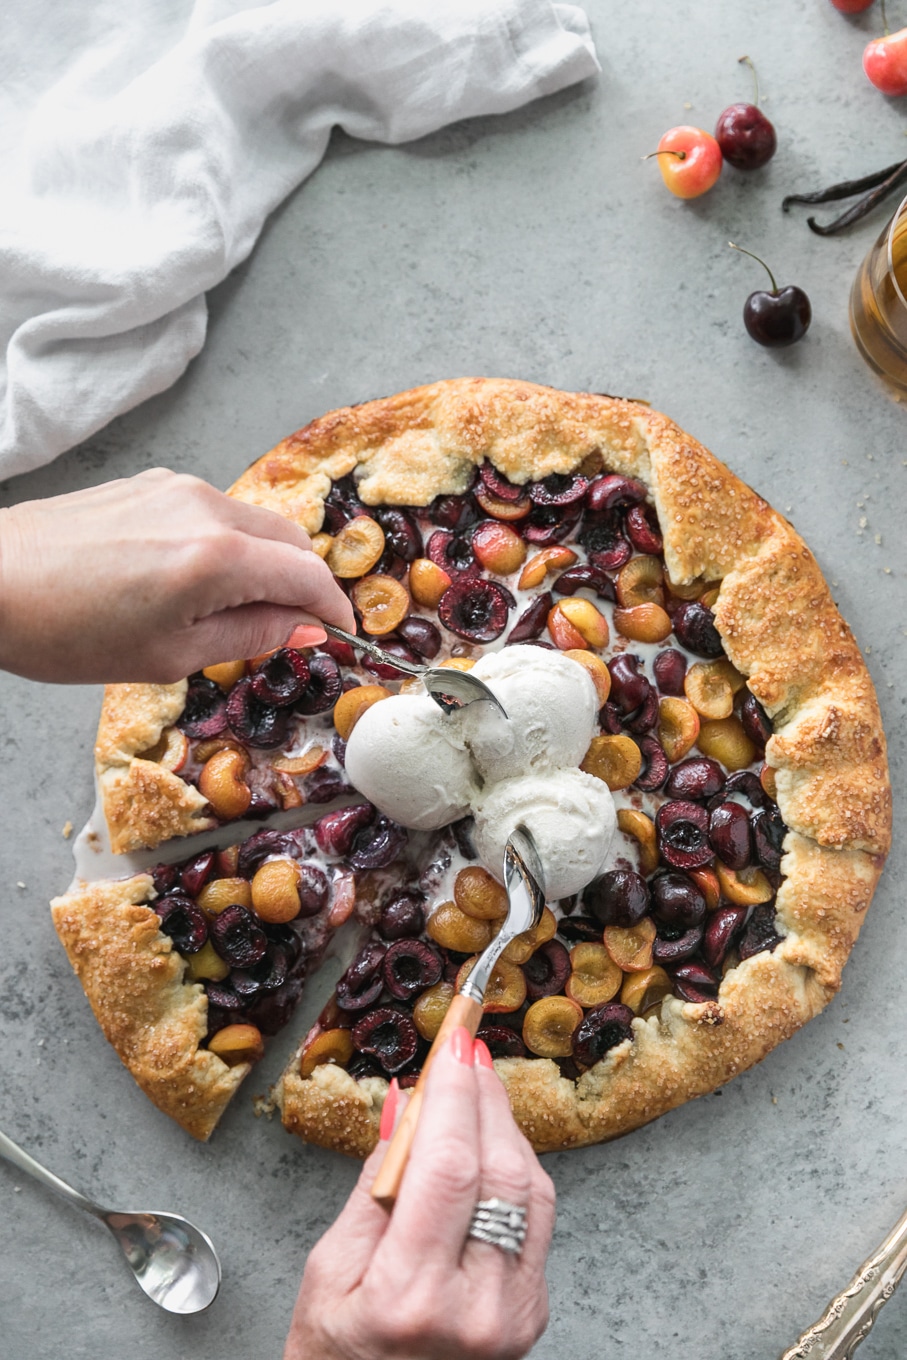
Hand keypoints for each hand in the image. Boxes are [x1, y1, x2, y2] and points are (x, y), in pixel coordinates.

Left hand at [0, 468, 354, 682]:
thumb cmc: (68, 630)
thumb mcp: (171, 655)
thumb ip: (252, 634)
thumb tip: (306, 627)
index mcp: (218, 556)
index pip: (308, 574)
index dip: (335, 608)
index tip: (343, 635)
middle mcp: (206, 507)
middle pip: (291, 540)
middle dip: (303, 584)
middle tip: (293, 629)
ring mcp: (176, 486)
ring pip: (253, 523)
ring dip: (265, 563)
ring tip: (236, 610)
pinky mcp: (150, 482)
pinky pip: (214, 512)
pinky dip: (228, 545)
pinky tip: (196, 581)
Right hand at [285, 1031, 555, 1359]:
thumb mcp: (329, 1273)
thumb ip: (373, 1186)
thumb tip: (407, 1105)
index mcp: (411, 1298)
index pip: (449, 1166)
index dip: (455, 1093)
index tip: (451, 1040)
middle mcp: (477, 1309)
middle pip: (501, 1169)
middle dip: (485, 1097)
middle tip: (466, 1047)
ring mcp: (514, 1316)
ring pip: (531, 1189)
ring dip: (505, 1126)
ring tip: (475, 1084)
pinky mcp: (531, 1314)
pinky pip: (537, 1220)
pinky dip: (515, 1167)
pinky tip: (490, 1140)